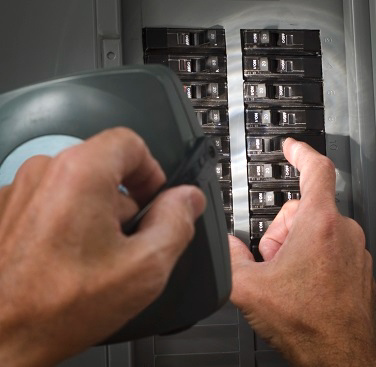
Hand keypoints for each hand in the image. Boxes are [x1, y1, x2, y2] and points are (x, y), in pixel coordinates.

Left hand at [0, 128, 205, 366]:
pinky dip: (71, 223)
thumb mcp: (145, 266)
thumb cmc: (59, 307)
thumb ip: (177, 222)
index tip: (155, 200)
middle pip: (105, 166)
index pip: (130, 142)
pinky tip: (72, 262)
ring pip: (79, 187)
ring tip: (99, 258)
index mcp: (80, 174)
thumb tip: (188, 199)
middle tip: (131, 241)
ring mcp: (21, 192)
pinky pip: (54, 203)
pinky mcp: (8, 213)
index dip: (152, 170)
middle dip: (127, 200)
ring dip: (99, 215)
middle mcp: (45, 173)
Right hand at [229, 138, 375, 365]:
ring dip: (296, 245)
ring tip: (288, 277)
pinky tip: (303, 284)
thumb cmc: (309, 325)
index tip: (292, 146)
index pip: (316, 169)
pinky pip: (331, 246)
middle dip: (281, 230)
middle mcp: (344, 232)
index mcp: (320, 225)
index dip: (301, 152)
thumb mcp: (250, 289)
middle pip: (304, 208)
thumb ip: (230, 257)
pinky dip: (313, 257)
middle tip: (273, 260)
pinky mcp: (359, 266)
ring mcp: (354, 250)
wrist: (341, 356)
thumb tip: (227, 245)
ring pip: (317, 228)